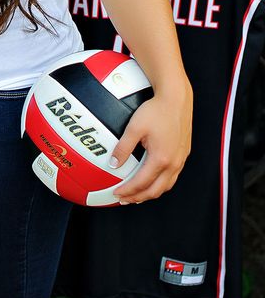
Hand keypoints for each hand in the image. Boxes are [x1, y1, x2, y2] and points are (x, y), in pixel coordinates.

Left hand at [110, 83, 191, 202]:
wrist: (176, 99)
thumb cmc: (157, 110)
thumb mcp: (134, 128)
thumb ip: (123, 148)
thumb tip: (113, 164)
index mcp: (161, 158)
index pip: (141, 183)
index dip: (127, 191)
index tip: (116, 193)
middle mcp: (173, 162)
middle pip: (155, 190)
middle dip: (138, 197)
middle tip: (124, 199)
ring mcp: (181, 159)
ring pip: (166, 185)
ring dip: (151, 193)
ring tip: (137, 194)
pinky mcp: (183, 154)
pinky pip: (172, 176)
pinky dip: (160, 183)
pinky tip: (152, 179)